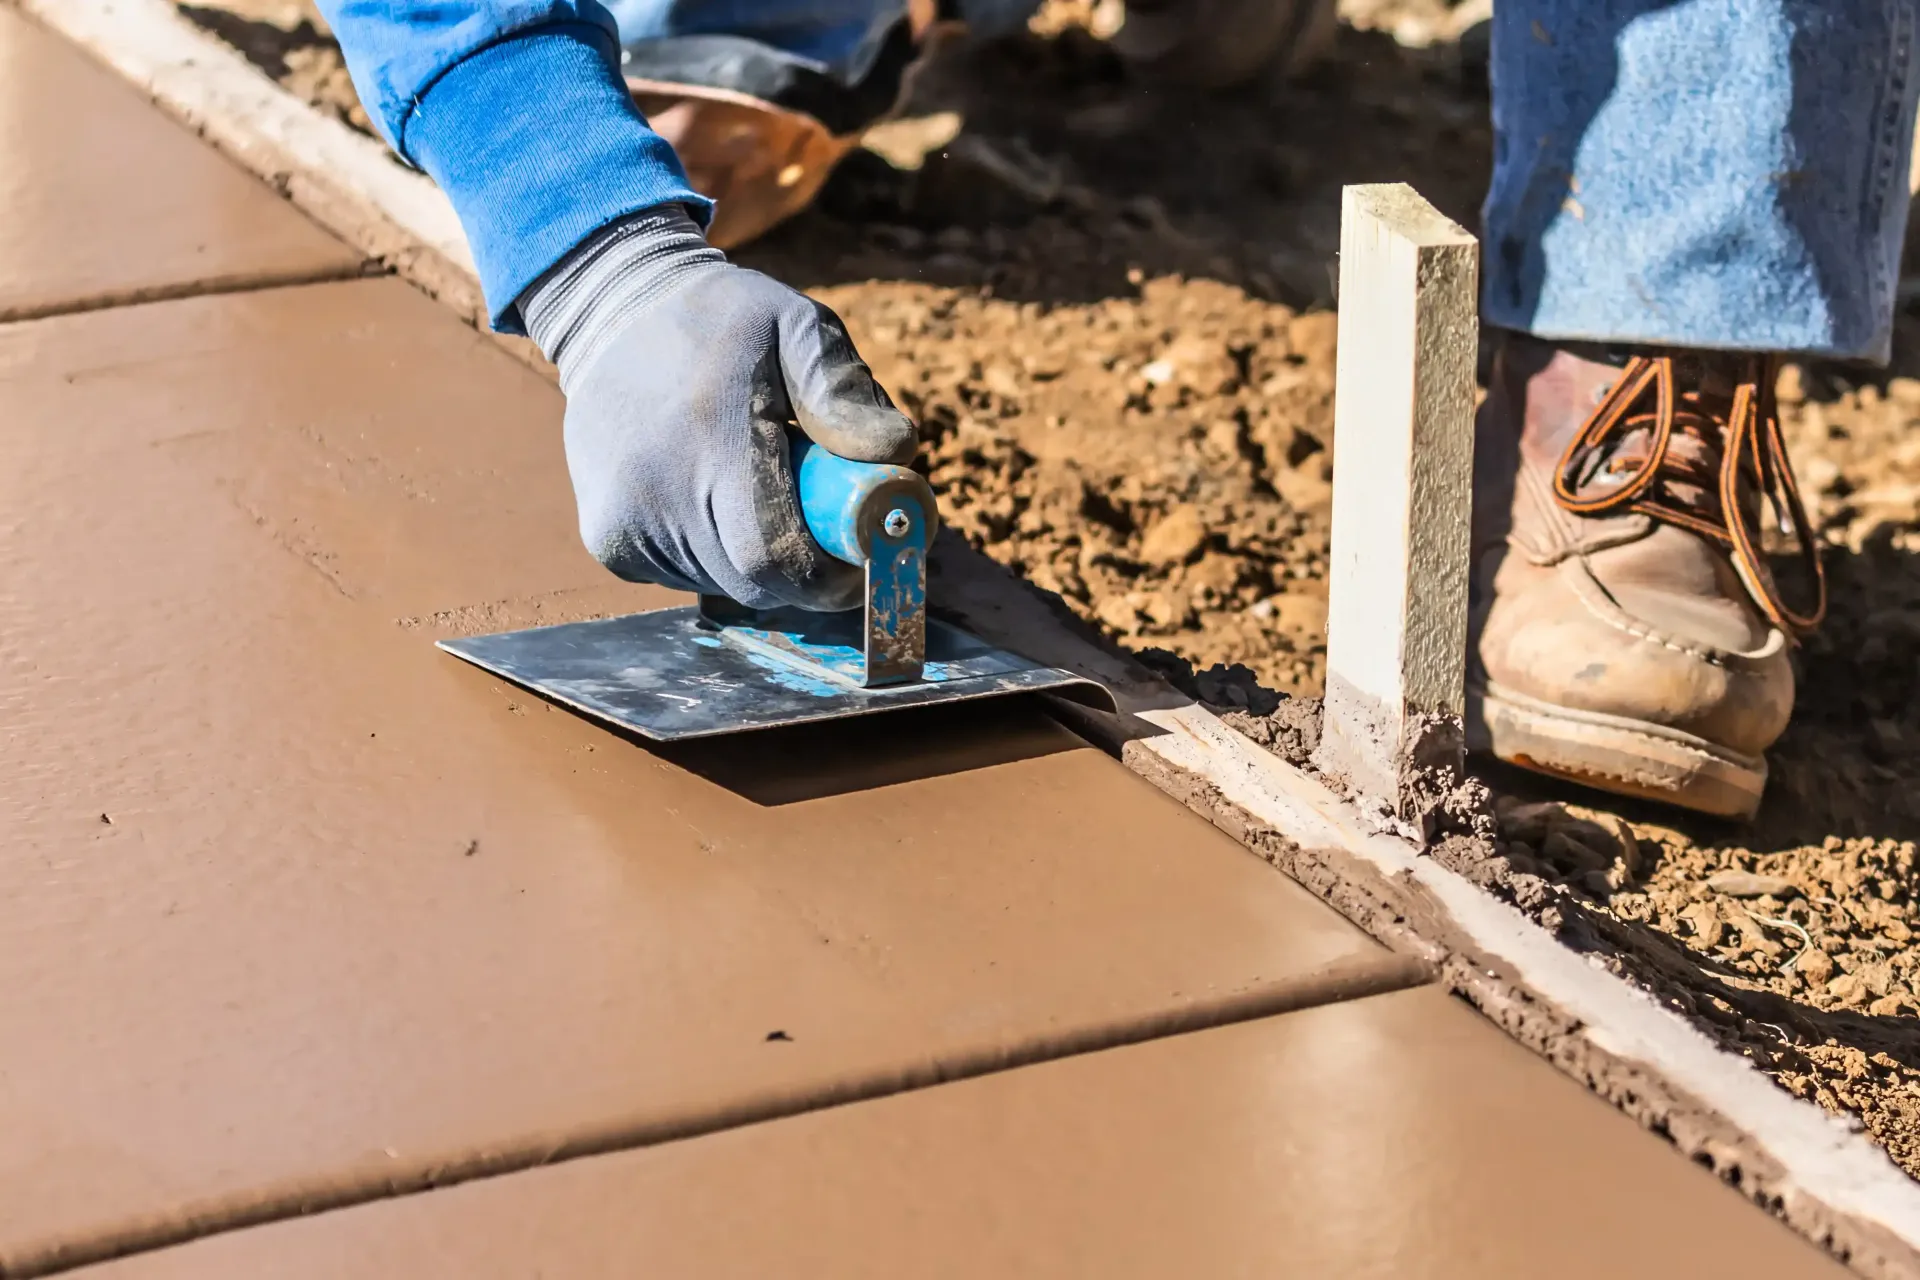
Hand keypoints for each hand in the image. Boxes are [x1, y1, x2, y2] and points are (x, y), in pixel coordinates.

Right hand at [518, 205, 916, 610]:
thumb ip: (843, 387)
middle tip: (824, 522)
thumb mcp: (793, 324)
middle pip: (755, 582)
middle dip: (803, 568)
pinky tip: (711, 495)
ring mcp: (623, 523)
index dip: (829, 576)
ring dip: (758, 559)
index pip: (778, 559)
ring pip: (722, 582)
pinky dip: (715, 553)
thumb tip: (895, 452)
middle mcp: (656, 493)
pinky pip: (685, 575)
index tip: (861, 557)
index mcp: (711, 439)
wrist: (611, 312)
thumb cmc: (720, 320)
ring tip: (759, 491)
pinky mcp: (608, 539)